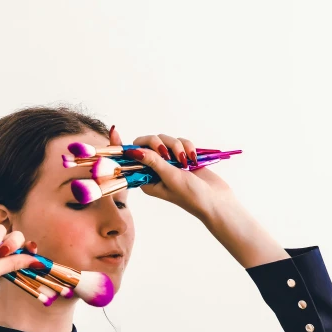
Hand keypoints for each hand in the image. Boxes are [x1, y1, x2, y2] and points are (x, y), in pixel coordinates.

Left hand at [109, 127, 233, 219]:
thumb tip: (134, 151)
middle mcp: (154, 170)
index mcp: (146, 178)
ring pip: (165, 140)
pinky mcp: (182, 156)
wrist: (216, 200)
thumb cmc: (192, 196)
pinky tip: (194, 159)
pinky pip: (179, 142)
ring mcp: (169, 163)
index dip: (121, 145)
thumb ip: (153, 162)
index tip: (114, 131)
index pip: (129, 158)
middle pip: (147, 143)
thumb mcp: (170, 178)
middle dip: (158, 144)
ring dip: (176, 147)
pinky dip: (187, 147)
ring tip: (186, 161)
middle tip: (167, 154)